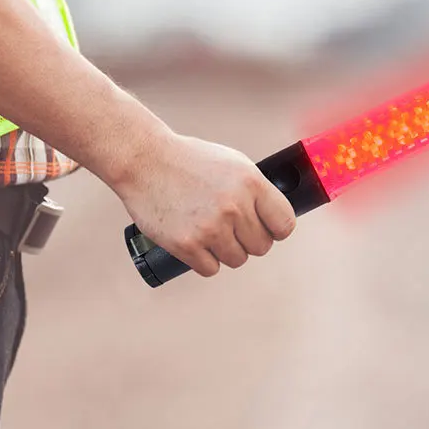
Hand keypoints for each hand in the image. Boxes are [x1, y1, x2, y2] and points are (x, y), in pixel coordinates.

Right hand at [113, 133, 296, 277]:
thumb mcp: (230, 162)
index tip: (266, 228)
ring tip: (208, 229)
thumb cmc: (187, 159)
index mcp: (250, 181)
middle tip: (229, 226)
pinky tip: (194, 240)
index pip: (284, 223)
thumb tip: (274, 218)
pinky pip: (210, 269)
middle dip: (247, 239)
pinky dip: (203, 259)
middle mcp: (234, 206)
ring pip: (237, 259)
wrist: (143, 159)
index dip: (276, 229)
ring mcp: (211, 227)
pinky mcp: (187, 244)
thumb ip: (254, 190)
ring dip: (225, 250)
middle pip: (261, 246)